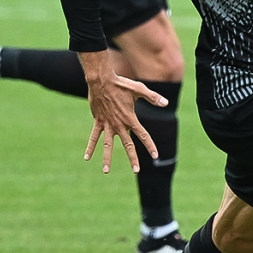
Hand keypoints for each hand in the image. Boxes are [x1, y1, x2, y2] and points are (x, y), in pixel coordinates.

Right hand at [81, 52, 169, 174]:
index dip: (150, 146)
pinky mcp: (98, 122)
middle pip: (127, 145)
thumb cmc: (121, 84)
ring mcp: (107, 125)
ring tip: (106, 171)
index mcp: (130, 118)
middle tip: (136, 170)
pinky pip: (93, 137)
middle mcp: (119, 125)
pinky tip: (87, 158)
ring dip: (107, 159)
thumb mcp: (139, 90)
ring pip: (107, 145)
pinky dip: (90, 147)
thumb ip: (153, 97)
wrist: (101, 80)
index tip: (155, 156)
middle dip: (133, 158)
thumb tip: (166, 103)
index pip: (143, 135)